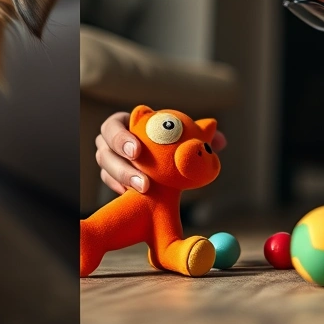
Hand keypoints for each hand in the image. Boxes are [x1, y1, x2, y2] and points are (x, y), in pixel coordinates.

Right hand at [95, 111, 227, 194]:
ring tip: (145, 192)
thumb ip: (199, 135)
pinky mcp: (112, 179)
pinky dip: (123, 192)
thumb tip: (220, 140)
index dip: (120, 138)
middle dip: (120, 167)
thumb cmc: (167, 139)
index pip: (112, 127)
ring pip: (106, 171)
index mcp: (122, 124)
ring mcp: (109, 161)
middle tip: (143, 182)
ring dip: (123, 183)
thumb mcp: (181, 133)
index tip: (137, 151)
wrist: (160, 157)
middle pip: (103, 152)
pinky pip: (112, 187)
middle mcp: (109, 142)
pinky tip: (138, 199)